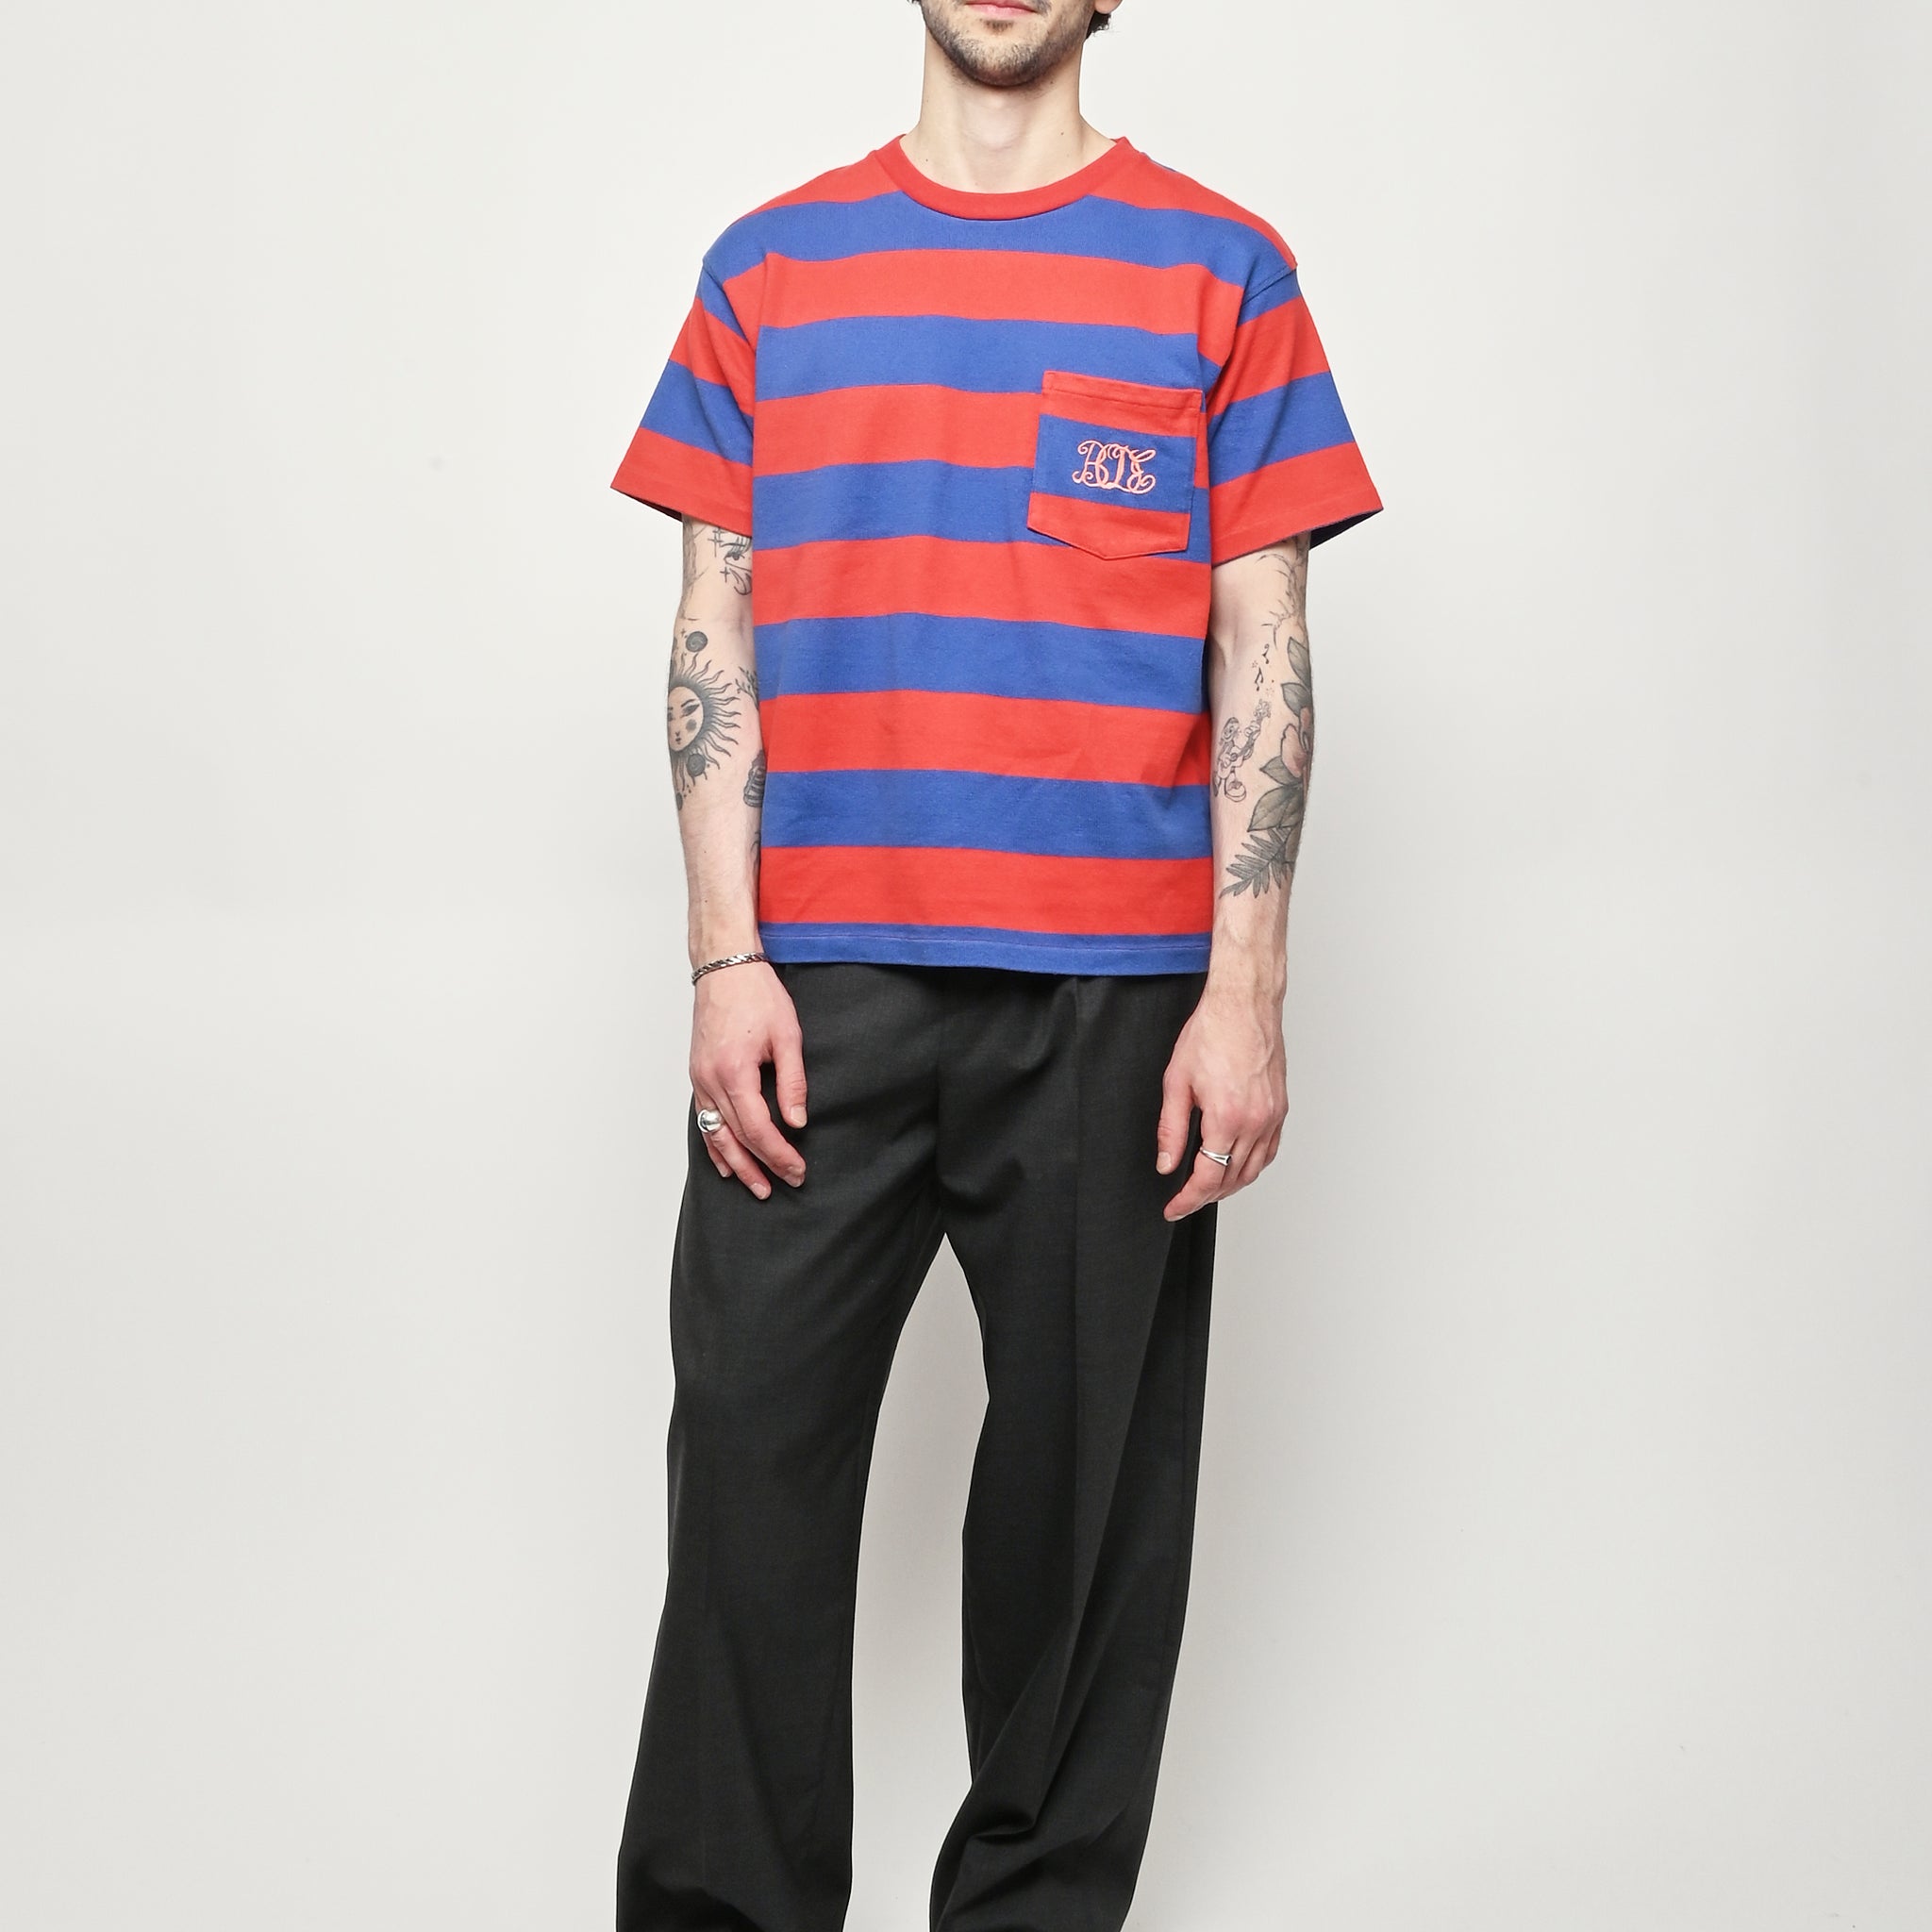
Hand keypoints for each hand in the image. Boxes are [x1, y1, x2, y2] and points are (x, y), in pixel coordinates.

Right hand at [690, 964, 807, 1198]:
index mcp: (735, 1072)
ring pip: (715, 1133)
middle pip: (736, 1137)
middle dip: (761, 1165)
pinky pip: (703, 1118)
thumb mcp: (787, 1036)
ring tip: (754, 1185)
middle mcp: (711, 1080)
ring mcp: (699, 1078)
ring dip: (735, 1163)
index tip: (797, 1170)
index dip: (779, 1154)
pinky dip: (714, 1143)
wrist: (724, 967)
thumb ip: (793, 1082)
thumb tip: (797, 1122)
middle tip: (783, 1185)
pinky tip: (724, 1162)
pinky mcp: (697, 1074)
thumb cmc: (757, 995)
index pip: (759, 1128)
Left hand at [1156, 975, 1288, 1220]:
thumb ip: (1171, 1129)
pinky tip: (1235, 1165)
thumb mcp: (1176, 1081)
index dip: (1188, 1199)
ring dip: (1230, 1185)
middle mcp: (1256, 1121)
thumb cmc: (1212, 1032)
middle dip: (1206, 1196)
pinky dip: (1252, 1166)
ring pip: (1254, 1169)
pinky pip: (1269, 1150)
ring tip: (1207, 1189)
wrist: (1244, 1004)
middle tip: (1184, 1201)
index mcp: (1227, 1117)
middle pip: (1233, 1179)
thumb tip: (1167, 1163)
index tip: (1173, 1209)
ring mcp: (1272, 1116)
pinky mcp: (1281, 1108)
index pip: (1209, 1177)